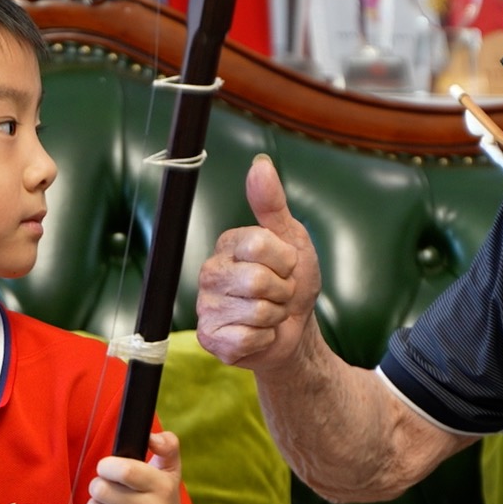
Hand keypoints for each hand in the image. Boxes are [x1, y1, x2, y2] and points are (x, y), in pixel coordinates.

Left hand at [86, 430, 192, 503]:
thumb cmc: (164, 502)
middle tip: (107, 489)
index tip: (107, 468)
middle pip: (101, 490)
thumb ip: (167, 446)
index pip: (124, 470)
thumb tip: (151, 437)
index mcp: (163, 487)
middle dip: (98, 485)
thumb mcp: (171, 472)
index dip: (106, 466)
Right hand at [197, 155, 321, 370]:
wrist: (295, 331)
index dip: (285, 260)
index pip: (259, 244)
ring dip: (275, 316)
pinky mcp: (211, 337)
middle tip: (279, 294)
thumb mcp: (292, 239)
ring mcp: (207, 306)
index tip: (286, 266)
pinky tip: (259, 334)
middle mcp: (210, 272)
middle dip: (282, 291)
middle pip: (258, 280)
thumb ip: (273, 203)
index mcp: (228, 244)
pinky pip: (246, 337)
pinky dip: (264, 338)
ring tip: (270, 313)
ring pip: (256, 310)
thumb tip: (259, 165)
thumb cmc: (293, 283)